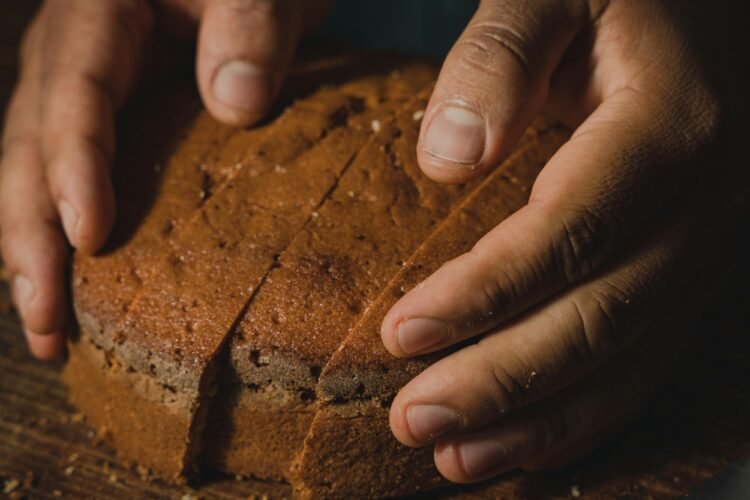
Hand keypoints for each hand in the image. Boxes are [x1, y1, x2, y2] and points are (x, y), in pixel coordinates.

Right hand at [0, 0, 328, 359]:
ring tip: (49, 335)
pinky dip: (65, 239)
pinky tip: (74, 294)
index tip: (89, 238)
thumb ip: (250, 30)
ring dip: (36, 258)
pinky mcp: (104, 126)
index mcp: (98, 14)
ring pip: (34, 177)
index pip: (75, 95)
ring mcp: (79, 94)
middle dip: (32, 240)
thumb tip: (237, 106)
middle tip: (46, 323)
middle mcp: (70, 56)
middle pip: (30, 149)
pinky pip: (67, 182)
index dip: (74, 168)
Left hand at [382, 0, 745, 482]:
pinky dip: (585, 413)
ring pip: (629, 358)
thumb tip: (449, 155)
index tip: (402, 334)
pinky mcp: (690, 268)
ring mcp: (706, 244)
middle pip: (602, 316)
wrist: (703, 11)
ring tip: (455, 458)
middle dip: (505, 381)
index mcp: (668, 126)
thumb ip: (502, 55)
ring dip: (540, 420)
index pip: (571, 231)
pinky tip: (522, 445)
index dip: (486, 291)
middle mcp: (703, 200)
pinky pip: (646, 357)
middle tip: (415, 422)